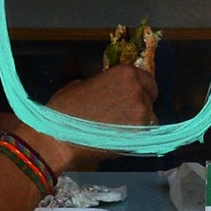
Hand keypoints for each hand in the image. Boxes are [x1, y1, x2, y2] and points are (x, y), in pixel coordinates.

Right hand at [31, 63, 158, 170]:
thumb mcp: (84, 83)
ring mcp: (141, 115)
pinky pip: (145, 134)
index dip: (140, 87)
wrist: (59, 137)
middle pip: (150, 97)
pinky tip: (120, 137)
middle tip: (126, 110)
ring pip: (150, 117)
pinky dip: (136, 135)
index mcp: (126, 73)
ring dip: (140, 120)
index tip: (132, 93)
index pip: (146, 78)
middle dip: (142, 102)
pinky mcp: (138, 137)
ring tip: (120, 126)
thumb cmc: (66, 106)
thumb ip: (106, 83)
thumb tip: (114, 88)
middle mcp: (138, 91)